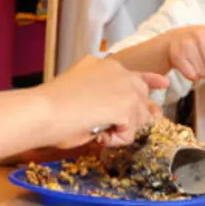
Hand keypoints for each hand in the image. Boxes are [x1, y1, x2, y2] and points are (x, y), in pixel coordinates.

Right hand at [43, 56, 167, 147]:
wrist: (43, 111)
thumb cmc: (51, 107)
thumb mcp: (79, 93)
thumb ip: (100, 97)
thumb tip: (113, 117)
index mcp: (103, 65)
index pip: (135, 73)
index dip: (151, 81)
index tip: (162, 84)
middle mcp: (117, 71)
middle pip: (142, 98)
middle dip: (136, 117)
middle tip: (114, 129)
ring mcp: (124, 87)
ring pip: (138, 118)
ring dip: (121, 131)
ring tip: (96, 130)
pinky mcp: (127, 105)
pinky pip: (130, 132)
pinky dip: (116, 140)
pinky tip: (99, 135)